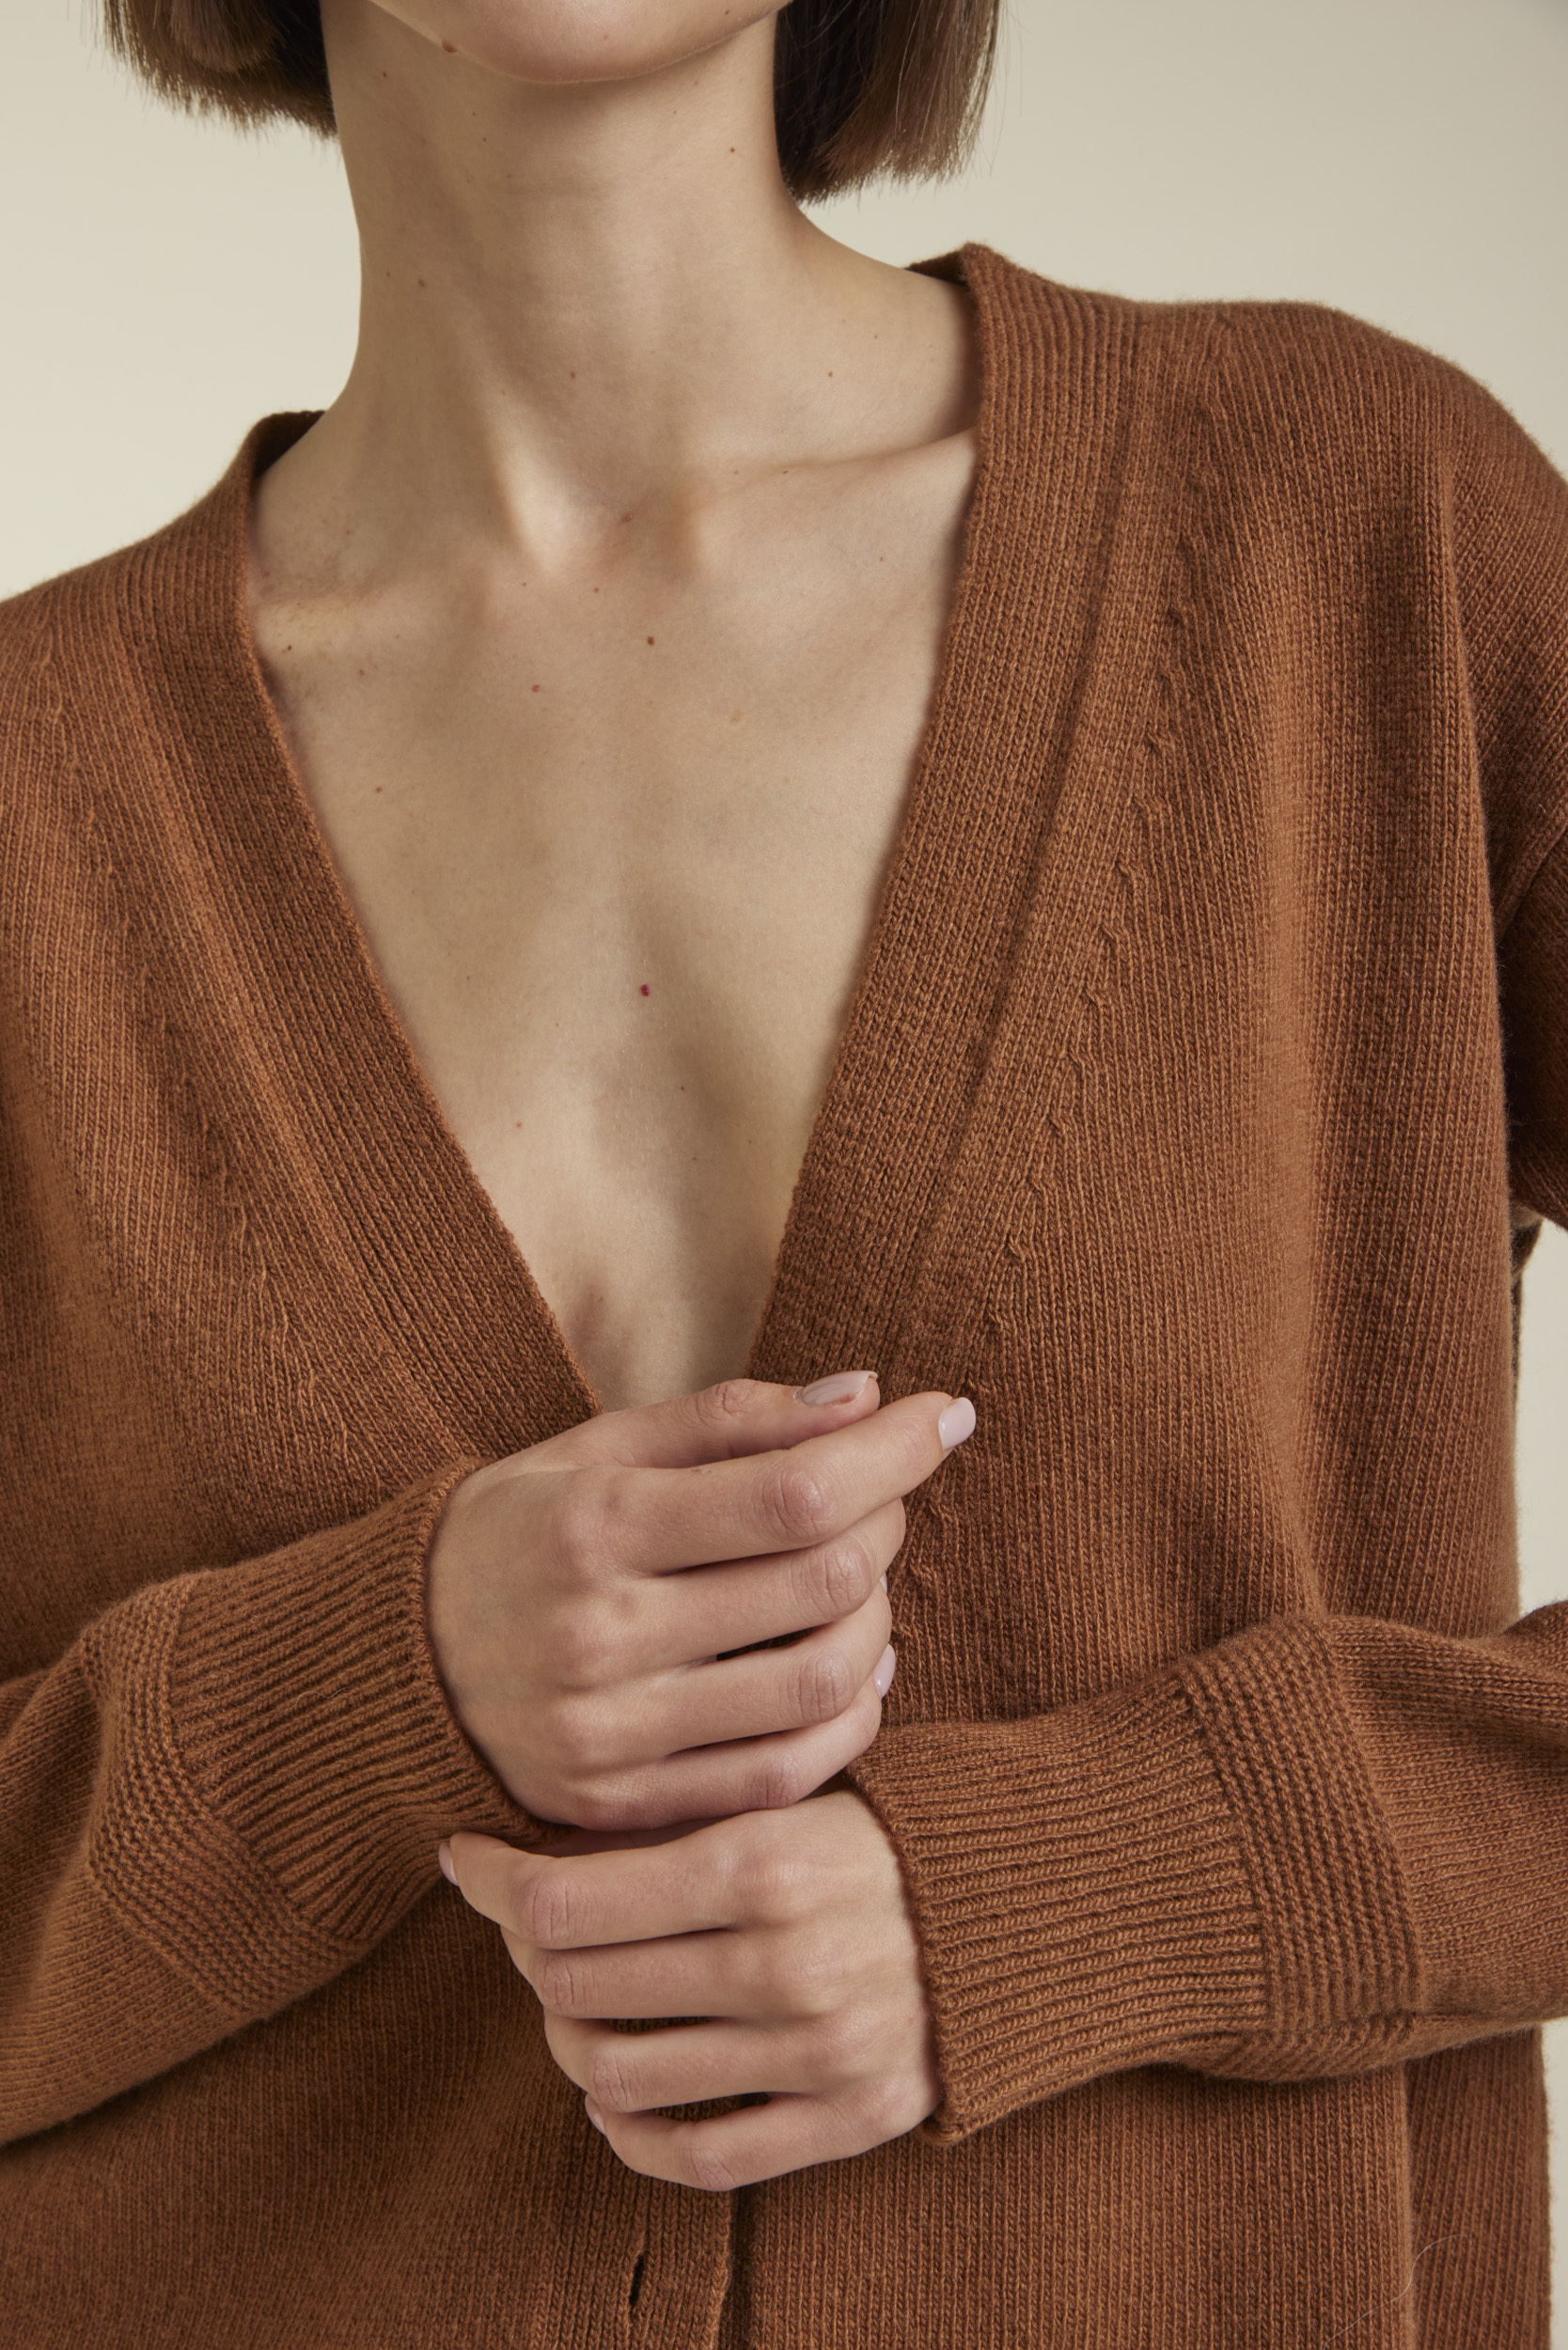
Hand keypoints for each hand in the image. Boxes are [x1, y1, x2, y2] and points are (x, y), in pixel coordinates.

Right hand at [427, 1374, 974, 1827]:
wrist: (398, 1666)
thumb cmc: (520, 1531)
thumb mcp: (597, 1449)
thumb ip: (729, 1421)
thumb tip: (862, 1394)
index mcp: (597, 1526)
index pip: (792, 1492)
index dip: (892, 1452)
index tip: (945, 1416)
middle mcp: (603, 1636)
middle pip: (821, 1582)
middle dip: (889, 1520)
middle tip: (888, 1489)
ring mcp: (613, 1735)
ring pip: (821, 1683)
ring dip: (882, 1619)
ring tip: (869, 1577)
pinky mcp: (625, 1807)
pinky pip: (784, 1774)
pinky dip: (850, 1717)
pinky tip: (857, 1668)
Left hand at [442, 1791, 939, 2186]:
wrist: (1026, 1898)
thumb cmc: (881, 1828)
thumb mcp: (781, 1791)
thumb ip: (671, 1822)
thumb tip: (529, 1849)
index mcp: (762, 1861)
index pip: (566, 1900)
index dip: (494, 1882)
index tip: (466, 1859)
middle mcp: (784, 1963)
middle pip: (575, 1986)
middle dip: (526, 1950)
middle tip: (523, 1920)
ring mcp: (816, 2052)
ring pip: (615, 2075)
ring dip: (568, 2039)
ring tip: (572, 2001)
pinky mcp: (848, 2118)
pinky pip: (699, 2158)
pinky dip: (633, 2132)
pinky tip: (619, 2094)